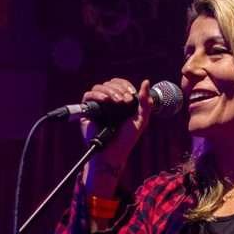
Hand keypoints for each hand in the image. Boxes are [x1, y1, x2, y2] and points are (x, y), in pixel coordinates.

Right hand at [81, 78, 153, 195]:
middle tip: (125, 101)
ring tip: (117, 102)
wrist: (113, 152)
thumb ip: (145, 102)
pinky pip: (89, 95)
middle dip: (119, 89)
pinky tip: (106, 100)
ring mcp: (98, 106)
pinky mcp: (88, 111)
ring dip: (110, 91)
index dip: (125, 85)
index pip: (121, 84)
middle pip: (110, 83)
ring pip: (99, 87)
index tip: (131, 96)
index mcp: (121, 102)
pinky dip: (98, 95)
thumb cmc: (127, 139)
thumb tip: (146, 82)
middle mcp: (109, 102)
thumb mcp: (141, 119)